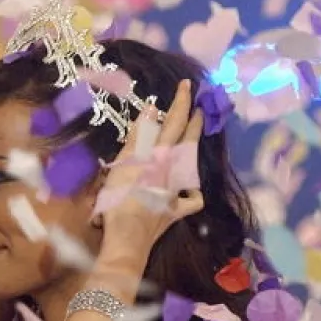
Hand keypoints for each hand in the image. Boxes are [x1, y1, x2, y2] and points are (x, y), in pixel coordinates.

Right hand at [95, 79, 203, 254]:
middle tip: (199, 105)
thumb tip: (153, 110)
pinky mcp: (176, 211)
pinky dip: (190, 194)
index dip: (181, 102)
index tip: (187, 84)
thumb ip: (139, 137)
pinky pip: (189, 200)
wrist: (128, 236)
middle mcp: (174, 171)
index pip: (174, 122)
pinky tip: (188, 191)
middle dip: (194, 120)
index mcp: (161, 156)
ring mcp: (177, 191)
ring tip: (191, 140)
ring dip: (192, 149)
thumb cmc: (120, 199)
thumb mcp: (124, 163)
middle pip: (188, 141)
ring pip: (191, 166)